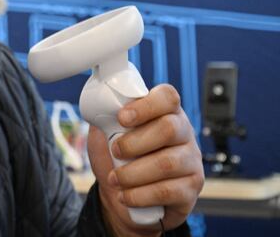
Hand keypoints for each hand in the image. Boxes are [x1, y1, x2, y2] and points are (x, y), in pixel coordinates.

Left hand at [87, 84, 203, 235]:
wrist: (122, 194)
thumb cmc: (117, 158)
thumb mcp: (106, 133)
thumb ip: (105, 117)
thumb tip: (100, 105)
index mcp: (165, 112)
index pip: (167, 97)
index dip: (146, 105)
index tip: (122, 118)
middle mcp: (184, 133)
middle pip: (169, 128)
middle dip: (134, 142)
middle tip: (115, 151)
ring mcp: (191, 162)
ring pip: (167, 164)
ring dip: (132, 173)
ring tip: (114, 179)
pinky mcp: (190, 190)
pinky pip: (167, 192)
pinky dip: (139, 195)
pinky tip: (125, 195)